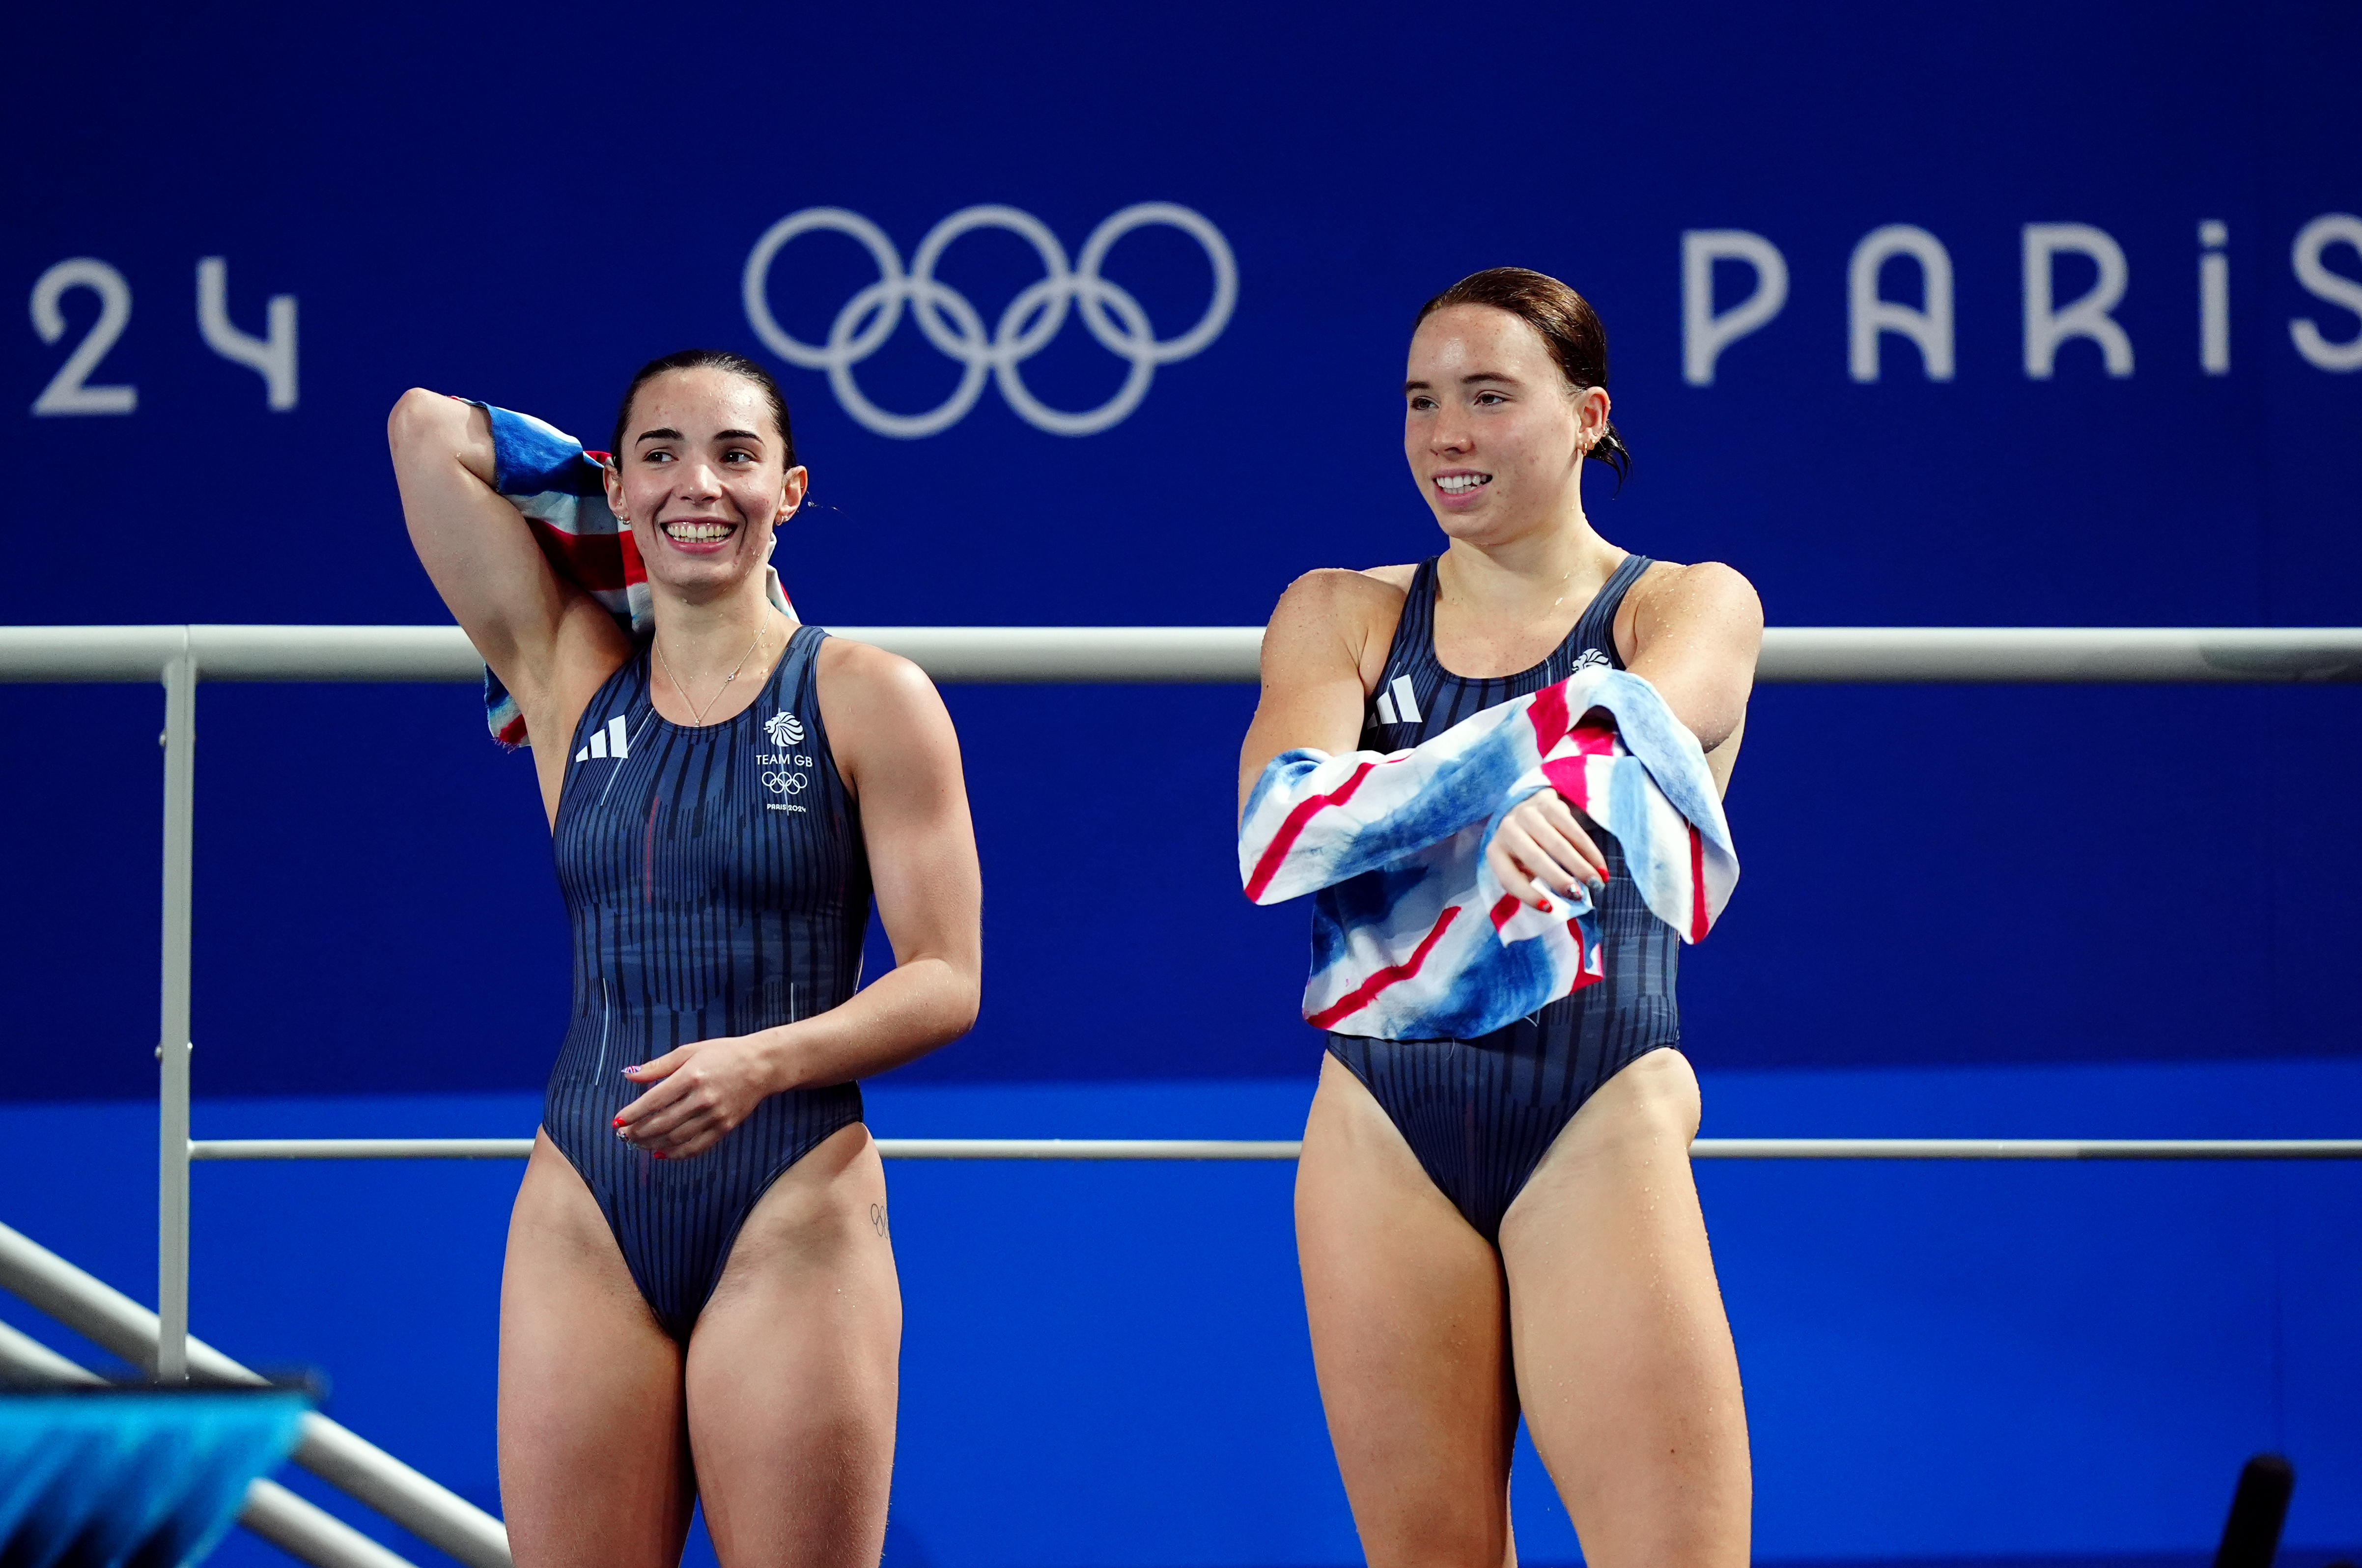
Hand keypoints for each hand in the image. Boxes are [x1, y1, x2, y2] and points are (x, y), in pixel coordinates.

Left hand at [612, 1034, 783, 1158]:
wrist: (762, 1065)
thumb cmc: (723, 1054)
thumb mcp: (689, 1051)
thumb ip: (658, 1066)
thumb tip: (628, 1075)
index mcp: (691, 1076)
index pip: (653, 1101)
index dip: (632, 1114)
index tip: (617, 1122)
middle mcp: (702, 1098)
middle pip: (662, 1123)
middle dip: (638, 1132)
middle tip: (623, 1135)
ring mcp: (715, 1115)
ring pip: (676, 1138)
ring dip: (652, 1144)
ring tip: (637, 1144)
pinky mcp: (725, 1127)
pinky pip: (697, 1147)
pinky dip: (676, 1154)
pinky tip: (662, 1153)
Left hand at [1485, 789, 1608, 911]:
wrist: (1527, 809)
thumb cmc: (1524, 849)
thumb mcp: (1517, 866)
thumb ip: (1530, 883)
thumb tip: (1556, 906)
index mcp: (1495, 851)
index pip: (1509, 878)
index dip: (1529, 895)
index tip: (1550, 909)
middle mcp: (1508, 829)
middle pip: (1534, 858)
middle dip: (1558, 878)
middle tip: (1578, 896)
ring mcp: (1528, 814)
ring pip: (1557, 843)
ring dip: (1580, 866)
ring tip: (1596, 884)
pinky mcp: (1550, 805)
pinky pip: (1573, 830)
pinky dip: (1589, 852)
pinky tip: (1600, 868)